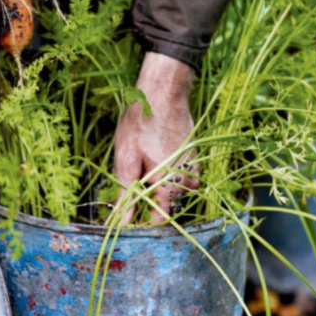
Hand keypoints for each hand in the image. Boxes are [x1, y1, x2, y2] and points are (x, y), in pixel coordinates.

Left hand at [113, 52, 198, 221]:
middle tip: (131, 187)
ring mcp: (193, 167)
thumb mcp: (126, 160)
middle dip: (150, 203)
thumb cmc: (141, 124)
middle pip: (169, 206)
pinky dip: (171, 175)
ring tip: (144, 168)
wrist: (163, 92)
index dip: (144, 223)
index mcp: (169, 185)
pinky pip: (185, 176)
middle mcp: (186, 180)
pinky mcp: (194, 156)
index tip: (130, 220)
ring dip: (162, 188)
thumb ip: (126, 193)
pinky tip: (157, 159)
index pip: (160, 219)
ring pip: (178, 191)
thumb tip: (122, 221)